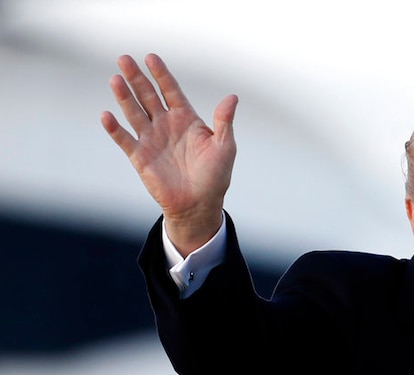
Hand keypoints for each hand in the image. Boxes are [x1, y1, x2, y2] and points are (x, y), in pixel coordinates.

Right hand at [101, 53, 237, 255]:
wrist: (199, 204)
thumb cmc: (215, 175)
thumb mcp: (224, 147)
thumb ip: (224, 122)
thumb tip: (232, 97)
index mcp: (186, 119)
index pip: (171, 91)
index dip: (161, 74)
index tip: (151, 57)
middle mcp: (166, 125)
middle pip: (148, 96)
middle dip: (137, 78)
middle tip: (124, 59)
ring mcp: (151, 139)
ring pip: (134, 113)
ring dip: (124, 97)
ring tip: (115, 79)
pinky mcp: (140, 157)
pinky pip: (124, 140)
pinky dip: (115, 129)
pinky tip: (106, 115)